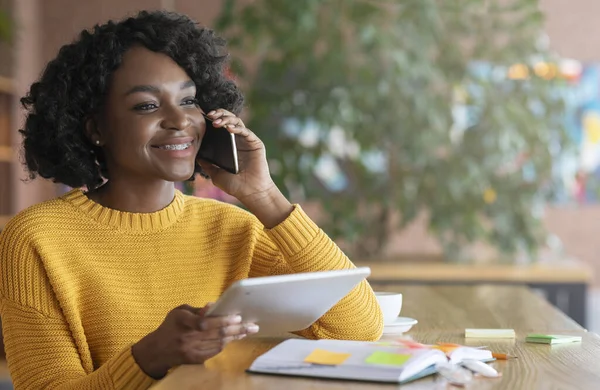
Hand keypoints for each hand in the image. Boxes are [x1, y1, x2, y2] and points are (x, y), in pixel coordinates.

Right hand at [131, 304, 258, 378]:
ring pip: (218, 343)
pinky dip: (225, 344)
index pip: (204, 322)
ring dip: (235, 337)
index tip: (237, 317)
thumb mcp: (179, 311)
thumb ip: (196, 310)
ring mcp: (191, 350)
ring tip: (248, 331)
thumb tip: (213, 306)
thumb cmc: (170, 326)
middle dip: (237, 329)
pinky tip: (234, 338)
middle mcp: (187, 337)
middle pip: (216, 333)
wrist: (156, 350)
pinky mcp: (194, 359)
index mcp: (182, 321)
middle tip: (252, 326)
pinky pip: (214, 351)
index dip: (221, 320)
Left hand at [197, 109, 293, 227]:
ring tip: (217, 122)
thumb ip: (207, 164)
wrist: (251, 193)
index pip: (220, 126)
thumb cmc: (235, 185)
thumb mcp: (215, 174)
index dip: (212, 119)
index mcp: (228, 145)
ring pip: (237, 122)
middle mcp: (237, 140)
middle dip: (219, 114)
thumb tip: (195, 155)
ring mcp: (247, 140)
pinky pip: (246, 131)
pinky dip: (237, 128)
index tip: (202, 118)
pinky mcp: (255, 143)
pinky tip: (229, 129)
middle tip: (209, 116)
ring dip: (226, 119)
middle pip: (229, 120)